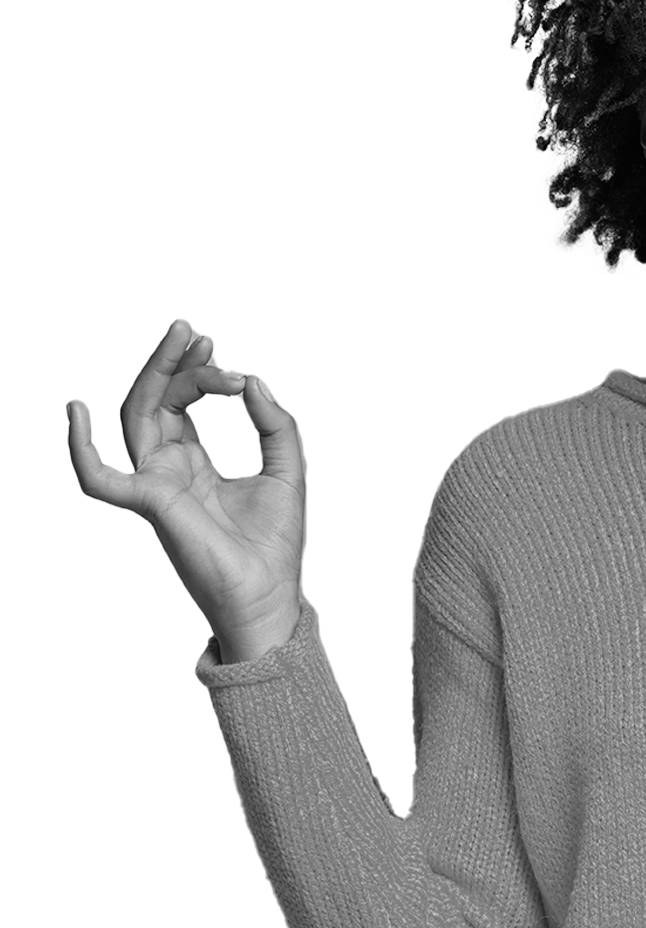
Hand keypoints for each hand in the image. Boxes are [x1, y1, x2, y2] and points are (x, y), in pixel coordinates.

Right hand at [68, 319, 305, 643]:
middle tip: (196, 332)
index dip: (201, 374)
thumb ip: (274, 422)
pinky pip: (99, 479)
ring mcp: (155, 486)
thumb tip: (254, 379)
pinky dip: (80, 448)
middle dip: (173, 362)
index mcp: (194, 464)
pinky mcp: (151, 503)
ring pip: (137, 417)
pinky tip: (75, 412)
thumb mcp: (287, 467)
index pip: (181, 403)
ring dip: (156, 375)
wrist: (271, 595)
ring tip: (183, 339)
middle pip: (155, 401)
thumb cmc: (274, 544)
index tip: (230, 363)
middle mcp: (168, 471)